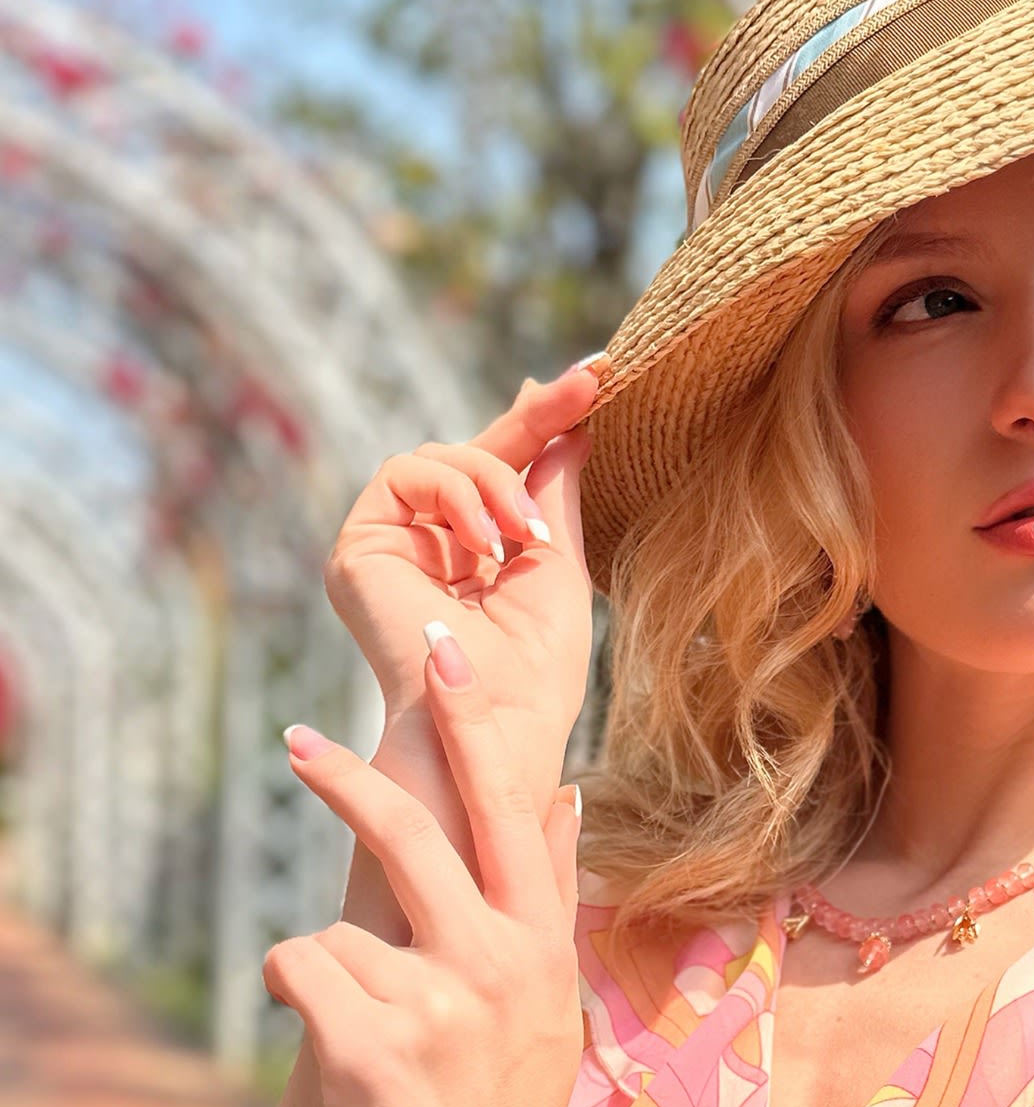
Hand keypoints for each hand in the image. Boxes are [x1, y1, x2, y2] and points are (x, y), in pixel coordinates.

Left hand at [262, 627, 584, 1106]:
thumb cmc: (513, 1105)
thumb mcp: (553, 993)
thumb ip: (555, 887)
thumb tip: (568, 792)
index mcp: (539, 939)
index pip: (508, 806)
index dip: (472, 724)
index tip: (444, 654)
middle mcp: (496, 959)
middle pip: (412, 830)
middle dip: (347, 777)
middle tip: (301, 741)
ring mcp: (434, 1004)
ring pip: (337, 925)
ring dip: (335, 972)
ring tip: (368, 1032)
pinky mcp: (366, 1052)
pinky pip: (297, 970)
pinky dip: (300, 997)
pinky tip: (340, 1056)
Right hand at [322, 362, 601, 827]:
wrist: (495, 733)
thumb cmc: (537, 672)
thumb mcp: (558, 566)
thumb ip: (553, 493)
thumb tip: (572, 426)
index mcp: (476, 554)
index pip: (508, 471)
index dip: (548, 419)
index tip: (600, 373)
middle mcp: (430, 545)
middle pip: (474, 451)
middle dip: (535, 417)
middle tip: (590, 384)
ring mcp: (393, 545)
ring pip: (442, 455)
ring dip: (496, 481)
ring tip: (525, 538)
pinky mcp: (360, 548)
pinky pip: (404, 474)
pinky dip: (457, 496)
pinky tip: (489, 543)